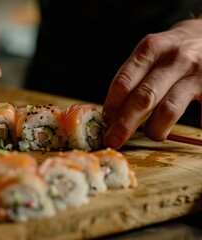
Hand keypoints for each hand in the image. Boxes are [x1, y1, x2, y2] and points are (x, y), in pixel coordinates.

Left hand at [103, 19, 201, 148]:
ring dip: (154, 130)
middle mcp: (174, 58)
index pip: (124, 82)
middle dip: (125, 124)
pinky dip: (195, 126)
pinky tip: (192, 133)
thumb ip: (133, 78)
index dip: (112, 106)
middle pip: (143, 98)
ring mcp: (197, 72)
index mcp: (151, 49)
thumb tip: (111, 115)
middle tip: (113, 141)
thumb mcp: (150, 53)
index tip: (105, 123)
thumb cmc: (171, 52)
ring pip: (168, 110)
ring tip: (152, 134)